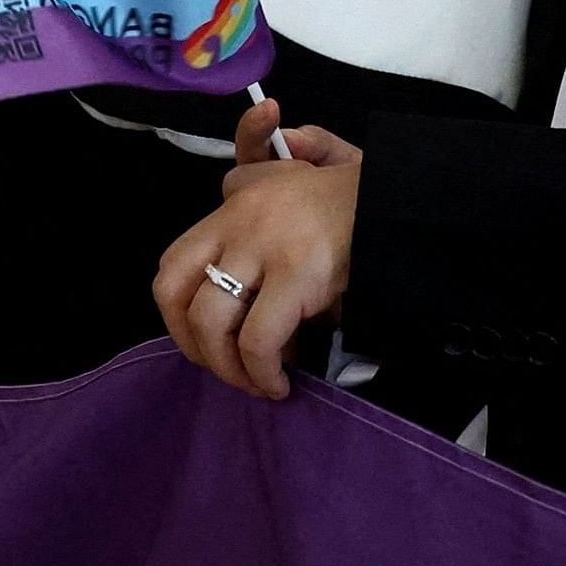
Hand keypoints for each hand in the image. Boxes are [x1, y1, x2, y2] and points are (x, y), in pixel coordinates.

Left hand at [152, 103, 361, 400]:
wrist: (393, 196)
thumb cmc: (342, 199)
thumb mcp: (289, 181)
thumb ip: (255, 195)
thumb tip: (236, 244)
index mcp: (231, 209)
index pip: (172, 265)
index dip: (175, 314)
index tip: (200, 341)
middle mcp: (237, 224)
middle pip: (176, 294)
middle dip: (192, 344)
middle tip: (222, 368)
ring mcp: (264, 248)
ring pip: (211, 322)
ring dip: (227, 367)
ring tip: (255, 384)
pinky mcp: (297, 275)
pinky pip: (259, 339)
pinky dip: (262, 371)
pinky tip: (280, 383)